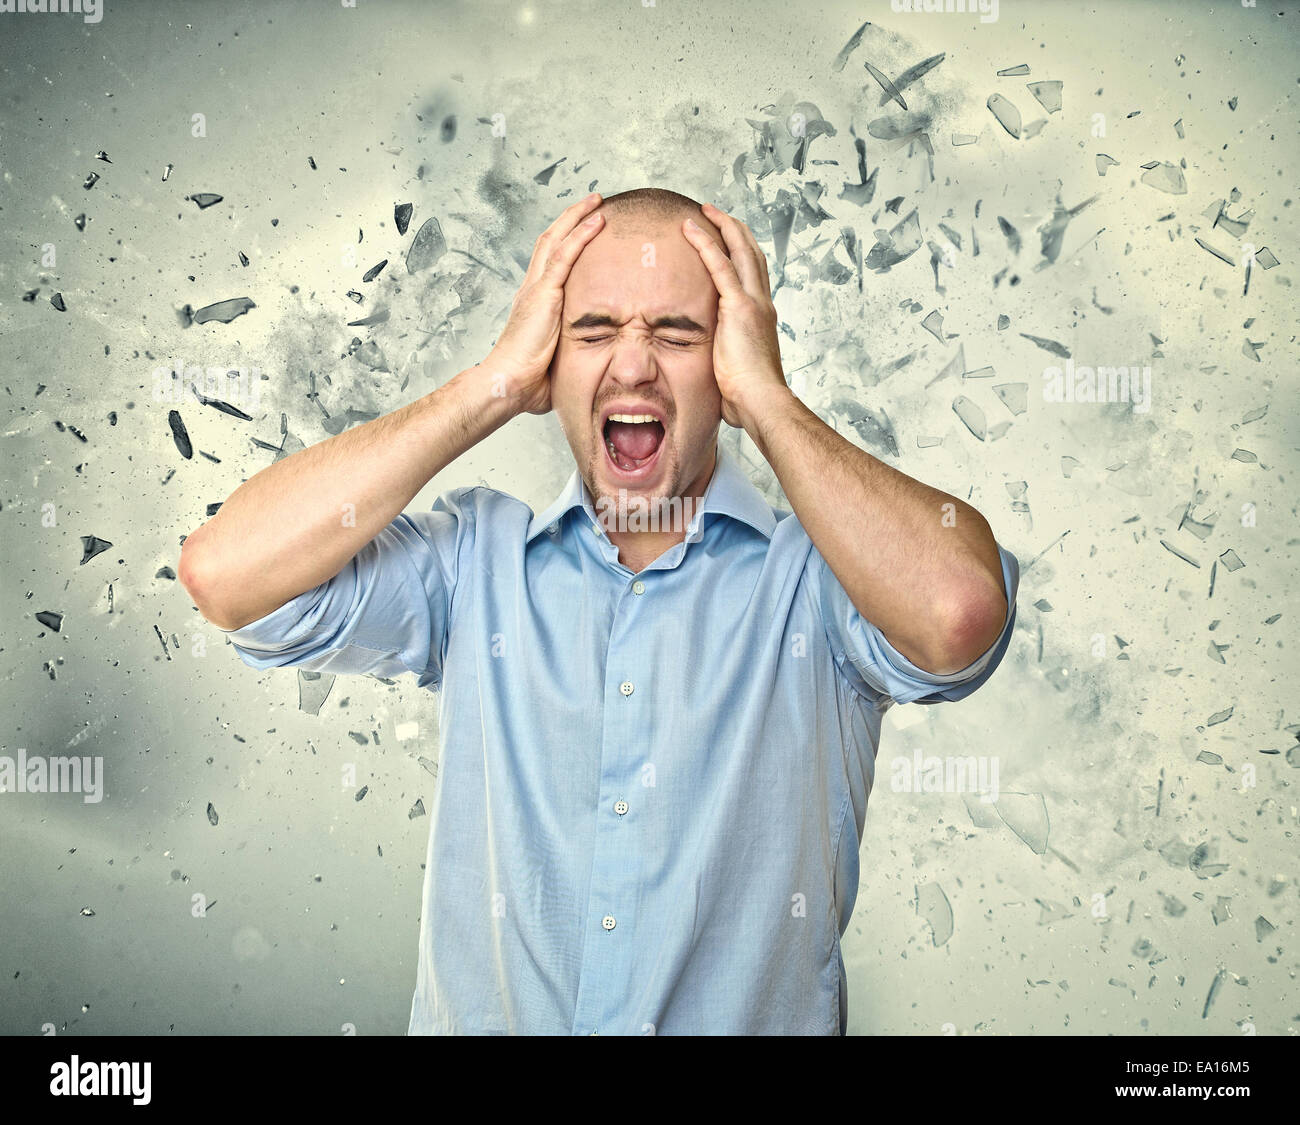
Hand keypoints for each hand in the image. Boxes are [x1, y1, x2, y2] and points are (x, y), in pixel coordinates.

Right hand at [482, 192, 605, 415]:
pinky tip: (597, 221)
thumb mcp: (555, 361)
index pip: (550, 261)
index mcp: (534, 302)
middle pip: (551, 240)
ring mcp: (536, 288)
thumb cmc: (528, 382)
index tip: (585, 228)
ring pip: (556, 239)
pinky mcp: (543, 294)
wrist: (509, 384)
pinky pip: (564, 255)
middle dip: (571, 218)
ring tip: (598, 200)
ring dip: (577, 216)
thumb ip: (569, 353)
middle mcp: (532, 289)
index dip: (566, 241)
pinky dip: (581, 235)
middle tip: (593, 202)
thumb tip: (589, 366)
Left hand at [681, 202, 787, 429]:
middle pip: (751, 252)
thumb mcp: (734, 370)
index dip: (741, 252)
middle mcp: (761, 303)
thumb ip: (724, 359)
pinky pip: (719, 265)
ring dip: (722, 226)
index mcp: (761, 316)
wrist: (760, 401)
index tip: (726, 240)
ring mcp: (753, 302)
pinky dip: (705, 243)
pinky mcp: (739, 306)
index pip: (753, 274)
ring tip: (704, 211)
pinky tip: (690, 229)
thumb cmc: (748, 397)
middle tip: (714, 213)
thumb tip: (710, 371)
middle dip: (734, 229)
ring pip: (740, 249)